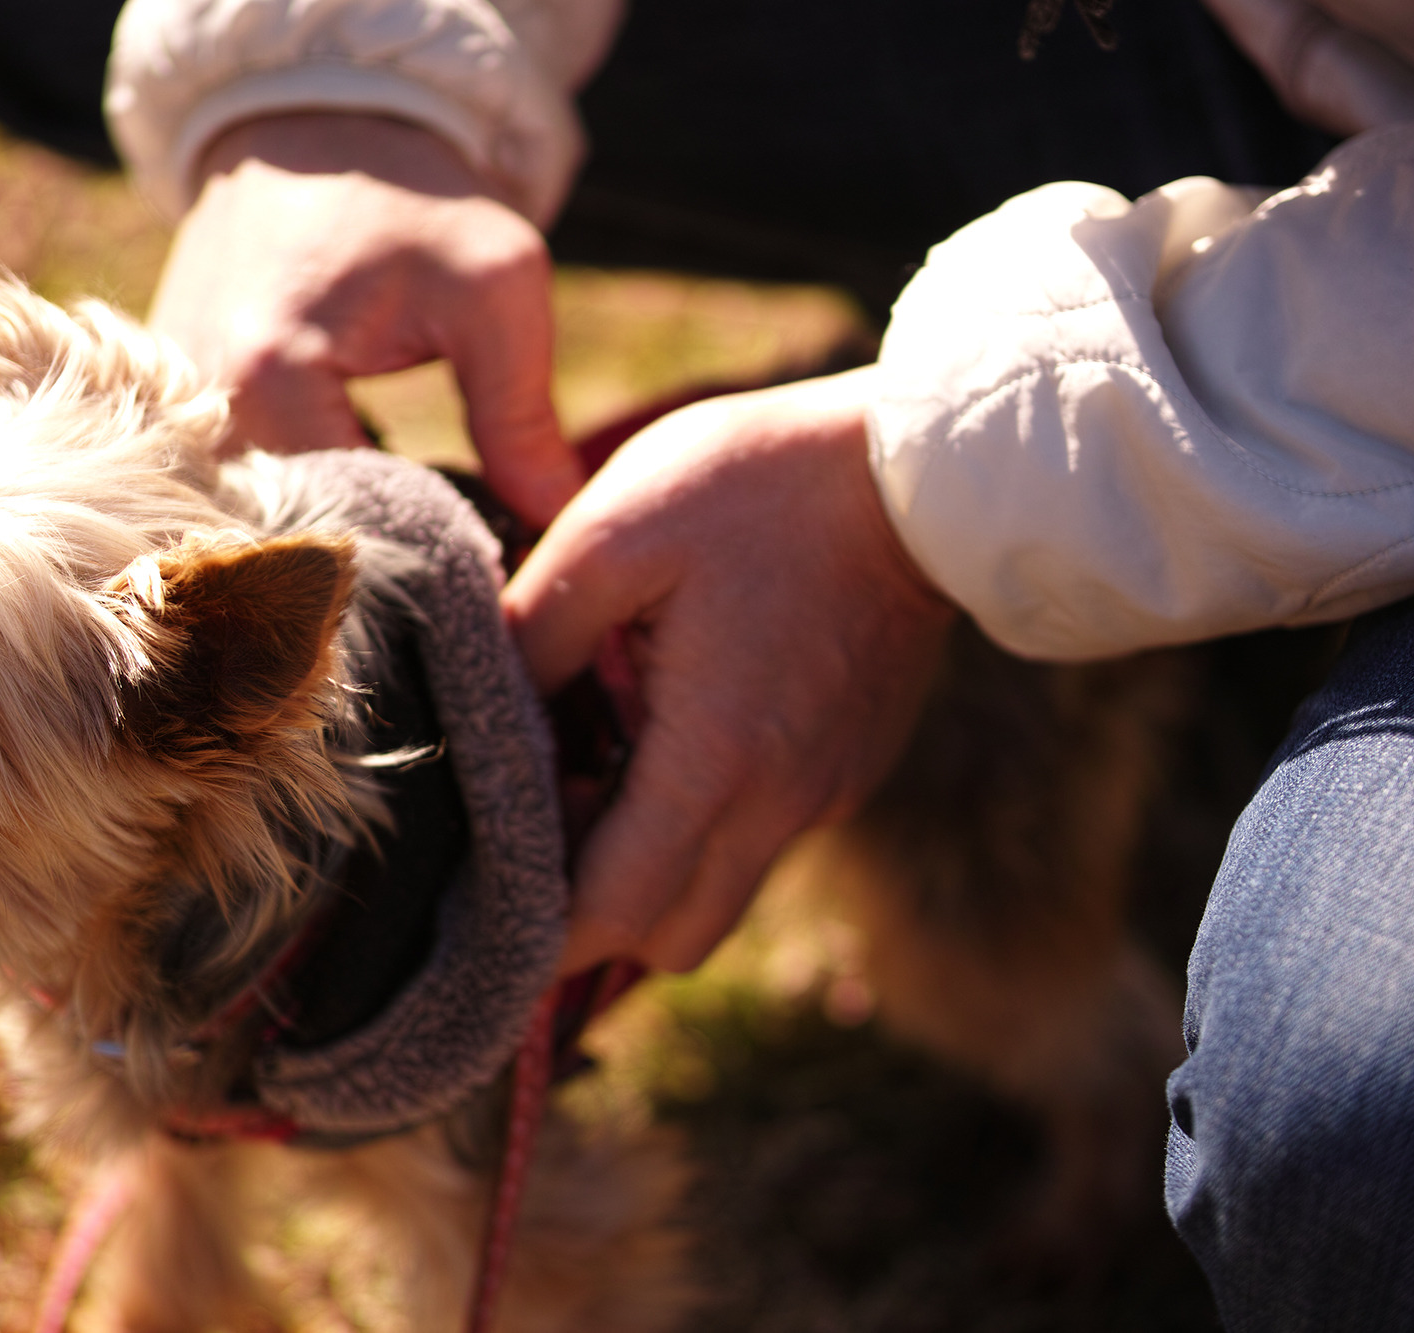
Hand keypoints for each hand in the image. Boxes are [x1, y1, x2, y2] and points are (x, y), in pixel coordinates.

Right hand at [148, 112, 580, 526]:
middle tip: (448, 557)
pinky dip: (293, 508)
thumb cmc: (412, 204)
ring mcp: (166, 412)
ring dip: (328, 540)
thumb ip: (522, 415)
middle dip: (373, 565)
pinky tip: (355, 491)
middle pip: (286, 547)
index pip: (343, 533)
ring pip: (253, 530)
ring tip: (405, 523)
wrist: (315, 131)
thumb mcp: (495, 289)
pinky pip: (230, 496)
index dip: (422, 558)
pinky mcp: (165, 410)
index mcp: (268, 380)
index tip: (482, 562)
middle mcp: (196, 409)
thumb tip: (554, 521)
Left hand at [503, 368, 957, 972]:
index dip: (541, 928)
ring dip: (653, 867)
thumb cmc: (760, 486)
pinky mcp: (851, 768)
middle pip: (670, 942)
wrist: (928, 470)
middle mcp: (779, 803)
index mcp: (713, 760)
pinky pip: (763, 837)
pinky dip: (707, 820)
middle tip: (547, 824)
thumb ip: (534, 633)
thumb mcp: (613, 532)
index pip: (614, 916)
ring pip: (718, 894)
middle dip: (596, 917)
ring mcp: (825, 792)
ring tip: (606, 764)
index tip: (490, 885)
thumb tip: (485, 708)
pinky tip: (680, 725)